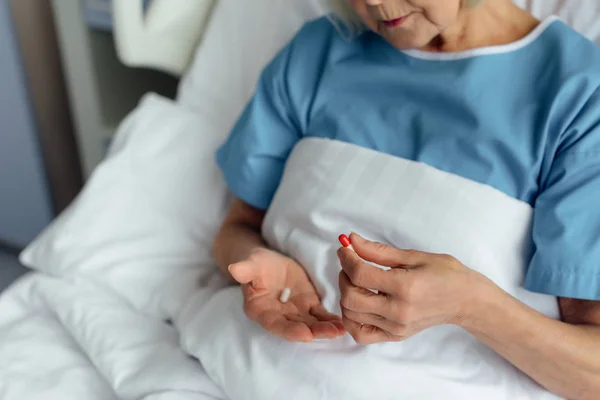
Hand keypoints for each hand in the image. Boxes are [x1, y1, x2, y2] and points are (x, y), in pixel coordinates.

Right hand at [229, 248, 344, 341]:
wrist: (268, 262)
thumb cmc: (256, 263)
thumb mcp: (252, 263)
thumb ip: (245, 269)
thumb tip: (234, 268)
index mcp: (260, 310)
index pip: (275, 325)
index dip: (290, 331)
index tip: (305, 334)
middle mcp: (278, 316)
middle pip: (297, 328)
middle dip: (315, 332)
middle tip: (333, 333)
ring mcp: (294, 313)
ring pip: (311, 324)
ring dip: (326, 328)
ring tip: (342, 330)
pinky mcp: (308, 305)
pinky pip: (320, 315)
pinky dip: (331, 319)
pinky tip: (343, 322)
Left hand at [337, 233, 488, 344]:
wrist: (466, 300)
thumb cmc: (446, 274)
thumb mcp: (413, 256)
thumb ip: (379, 251)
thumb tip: (351, 240)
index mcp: (405, 287)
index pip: (360, 274)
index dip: (347, 258)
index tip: (345, 248)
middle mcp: (398, 311)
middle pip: (351, 297)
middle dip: (344, 276)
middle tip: (351, 264)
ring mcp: (396, 327)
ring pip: (351, 315)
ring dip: (346, 294)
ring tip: (356, 282)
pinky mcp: (395, 336)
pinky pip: (360, 334)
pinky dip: (351, 319)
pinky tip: (358, 304)